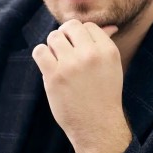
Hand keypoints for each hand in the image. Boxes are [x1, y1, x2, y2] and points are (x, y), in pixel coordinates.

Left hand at [32, 19, 131, 152]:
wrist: (97, 126)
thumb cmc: (104, 95)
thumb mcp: (112, 67)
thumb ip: (106, 44)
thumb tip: (109, 25)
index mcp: (108, 50)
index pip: (89, 26)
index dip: (81, 36)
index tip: (80, 51)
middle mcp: (90, 54)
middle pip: (70, 26)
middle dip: (66, 36)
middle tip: (66, 52)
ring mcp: (71, 64)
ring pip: (54, 37)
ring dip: (53, 46)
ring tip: (59, 61)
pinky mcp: (54, 76)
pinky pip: (40, 51)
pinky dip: (42, 55)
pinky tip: (49, 66)